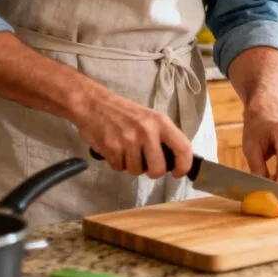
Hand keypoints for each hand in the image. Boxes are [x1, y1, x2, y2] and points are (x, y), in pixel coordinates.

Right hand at [73, 90, 191, 179]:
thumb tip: (175, 160)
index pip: (183, 148)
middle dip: (153, 172)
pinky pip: (119, 168)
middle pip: (158, 169)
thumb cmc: (124, 113)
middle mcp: (147, 131)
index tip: (178, 173)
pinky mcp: (112, 147)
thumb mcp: (150, 118)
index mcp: (161, 122)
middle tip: (148, 166)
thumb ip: (163, 137)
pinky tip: (115, 149)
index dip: (184, 166)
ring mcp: (128, 140)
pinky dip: (117, 163)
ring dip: (132, 166)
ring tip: (127, 151)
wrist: (93, 104)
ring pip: (137, 171)